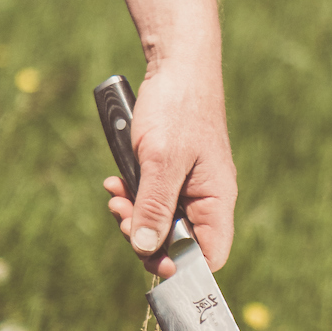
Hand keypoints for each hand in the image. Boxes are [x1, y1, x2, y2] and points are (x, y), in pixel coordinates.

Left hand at [103, 65, 235, 279]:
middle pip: (178, 241)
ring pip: (160, 219)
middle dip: (145, 234)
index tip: (150, 261)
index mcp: (216, 200)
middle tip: (121, 217)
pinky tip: (116, 180)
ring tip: (115, 195)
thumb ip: (155, 206)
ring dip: (134, 213)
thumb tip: (145, 250)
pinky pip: (151, 196)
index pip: (208, 256)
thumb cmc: (177, 108)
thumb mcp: (161, 160)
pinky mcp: (170, 170)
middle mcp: (205, 197)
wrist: (175, 64)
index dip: (181, 267)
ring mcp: (188, 184)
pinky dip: (133, 193)